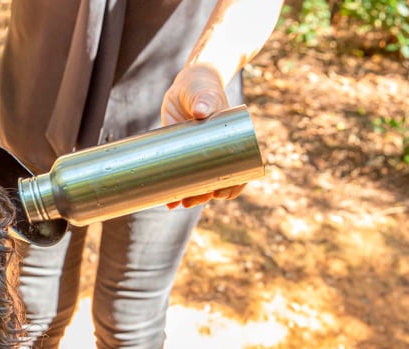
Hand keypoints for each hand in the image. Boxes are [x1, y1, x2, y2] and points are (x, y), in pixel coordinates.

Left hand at [160, 64, 246, 208]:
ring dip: (190, 195)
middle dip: (205, 195)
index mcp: (231, 142)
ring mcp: (197, 155)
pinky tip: (168, 201)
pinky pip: (180, 175)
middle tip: (190, 201)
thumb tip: (200, 111)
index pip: (240, 170)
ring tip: (178, 203)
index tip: (220, 193)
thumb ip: (203, 98)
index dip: (233, 186)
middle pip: (216, 181)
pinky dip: (175, 188)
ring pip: (198, 181)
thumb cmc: (201, 86)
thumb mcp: (204, 92)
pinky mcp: (181, 154)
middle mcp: (216, 152)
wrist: (187, 84)